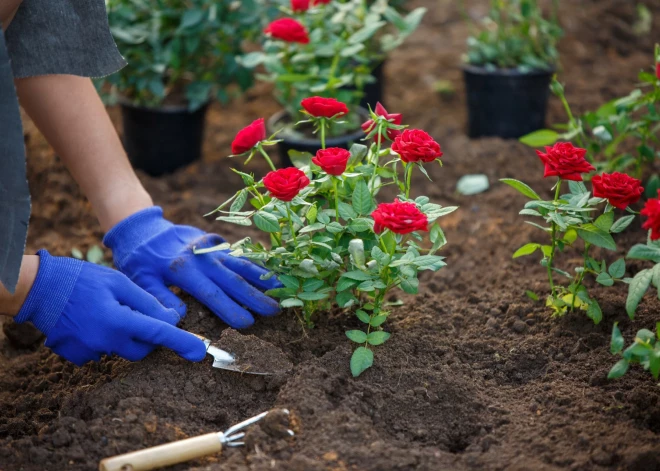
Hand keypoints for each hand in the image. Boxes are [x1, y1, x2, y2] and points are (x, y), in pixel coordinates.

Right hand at [15, 250, 206, 365]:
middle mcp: (105, 342)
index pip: (159, 334)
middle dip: (148, 336)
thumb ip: (146, 302)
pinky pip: (102, 352)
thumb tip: (171, 318)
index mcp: (118, 321)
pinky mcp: (77, 356)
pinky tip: (92, 321)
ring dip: (124, 335)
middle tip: (137, 313)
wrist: (39, 289)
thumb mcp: (118, 282)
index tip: (199, 352)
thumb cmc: (81, 279)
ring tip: (106, 310)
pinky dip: (104, 339)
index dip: (182, 342)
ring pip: (122, 350)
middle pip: (142, 349)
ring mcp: (90, 352)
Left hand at [103, 207, 280, 327]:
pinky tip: (269, 271)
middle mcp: (202, 258)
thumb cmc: (140, 260)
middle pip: (233, 280)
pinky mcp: (216, 243)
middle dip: (255, 297)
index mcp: (183, 270)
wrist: (143, 228)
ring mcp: (211, 249)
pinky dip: (254, 263)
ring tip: (280, 288)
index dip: (230, 309)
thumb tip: (178, 317)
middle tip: (275, 311)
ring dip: (261, 277)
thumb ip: (158, 298)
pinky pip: (238, 254)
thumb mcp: (140, 280)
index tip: (248, 324)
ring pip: (240, 264)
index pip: (212, 294)